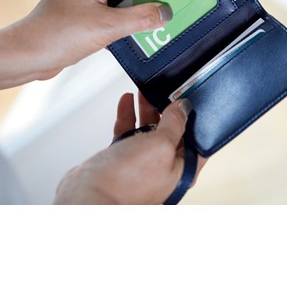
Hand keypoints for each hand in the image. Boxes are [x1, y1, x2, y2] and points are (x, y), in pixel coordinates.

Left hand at [15, 0, 172, 75]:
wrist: (28, 54)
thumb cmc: (56, 34)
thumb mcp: (108, 26)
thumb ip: (141, 18)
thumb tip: (163, 12)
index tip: (168, 1)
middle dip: (142, 7)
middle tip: (159, 21)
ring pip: (118, 5)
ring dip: (129, 20)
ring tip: (142, 34)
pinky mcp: (79, 13)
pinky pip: (106, 16)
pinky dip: (116, 27)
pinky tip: (124, 40)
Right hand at [54, 93, 206, 203]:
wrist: (90, 195)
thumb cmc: (127, 181)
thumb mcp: (161, 145)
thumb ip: (175, 124)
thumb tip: (184, 108)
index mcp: (182, 170)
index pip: (196, 140)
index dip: (194, 119)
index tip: (189, 98)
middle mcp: (163, 168)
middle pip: (171, 132)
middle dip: (167, 109)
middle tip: (164, 90)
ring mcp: (141, 163)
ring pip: (148, 130)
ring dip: (146, 109)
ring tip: (143, 91)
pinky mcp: (121, 158)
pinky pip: (129, 132)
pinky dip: (128, 116)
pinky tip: (126, 101)